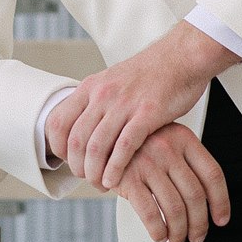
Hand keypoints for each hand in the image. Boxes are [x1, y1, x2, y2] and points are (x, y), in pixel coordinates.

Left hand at [44, 21, 240, 190]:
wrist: (183, 57)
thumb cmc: (152, 74)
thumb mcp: (114, 80)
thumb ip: (98, 101)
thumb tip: (85, 126)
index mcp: (91, 87)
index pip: (58, 122)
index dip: (58, 147)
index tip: (69, 161)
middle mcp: (103, 94)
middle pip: (76, 139)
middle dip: (77, 166)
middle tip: (86, 177)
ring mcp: (124, 104)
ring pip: (96, 146)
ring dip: (94, 172)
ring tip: (100, 184)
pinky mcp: (147, 113)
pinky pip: (124, 147)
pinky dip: (115, 168)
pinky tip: (114, 180)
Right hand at [114, 122, 230, 241]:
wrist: (100, 137)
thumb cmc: (136, 144)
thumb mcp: (166, 141)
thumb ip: (185, 162)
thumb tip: (209, 202)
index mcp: (184, 139)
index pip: (213, 175)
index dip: (221, 202)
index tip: (221, 219)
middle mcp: (168, 149)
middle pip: (195, 195)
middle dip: (199, 223)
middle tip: (197, 236)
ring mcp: (147, 163)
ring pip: (175, 208)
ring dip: (179, 231)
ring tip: (177, 240)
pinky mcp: (127, 178)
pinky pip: (150, 213)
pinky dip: (158, 230)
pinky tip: (160, 235)